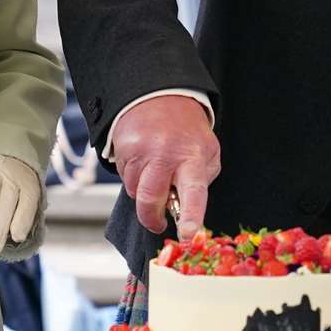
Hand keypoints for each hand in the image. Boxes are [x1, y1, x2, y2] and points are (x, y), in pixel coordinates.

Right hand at [112, 95, 218, 239]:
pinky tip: (143, 161)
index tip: (188, 235)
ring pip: (135, 192)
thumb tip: (186, 209)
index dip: (191, 216)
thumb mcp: (207, 150)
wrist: (160, 95)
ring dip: (144, 192)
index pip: (193, 192)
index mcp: (192, 157)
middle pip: (150, 200)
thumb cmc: (187, 130)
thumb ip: (200, 180)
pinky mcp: (122, 148)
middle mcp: (164, 154)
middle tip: (158, 222)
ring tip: (155, 173)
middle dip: (152, 219)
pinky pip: (124, 177)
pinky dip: (134, 177)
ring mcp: (140, 151)